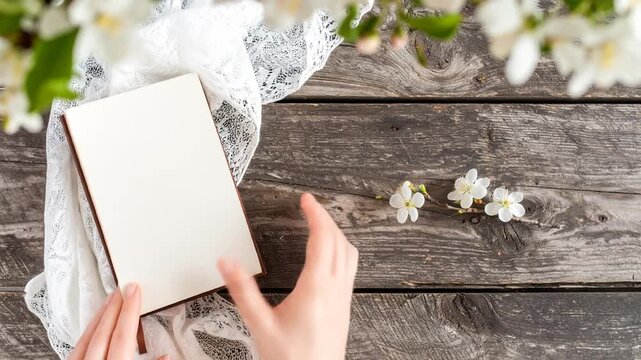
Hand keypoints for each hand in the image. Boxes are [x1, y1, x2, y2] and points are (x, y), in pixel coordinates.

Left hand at [70, 284, 165, 359]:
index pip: (122, 337)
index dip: (130, 311)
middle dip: (114, 308)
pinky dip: (88, 332)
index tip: (134, 290)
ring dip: (100, 316)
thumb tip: (166, 356)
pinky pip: (77, 347)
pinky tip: (95, 325)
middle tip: (124, 288)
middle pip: (103, 334)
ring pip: (86, 338)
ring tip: (110, 299)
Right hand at [218, 193, 358, 359]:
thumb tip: (227, 263)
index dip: (315, 214)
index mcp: (316, 288)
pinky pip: (350, 268)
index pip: (322, 239)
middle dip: (325, 218)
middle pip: (339, 241)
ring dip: (336, 233)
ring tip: (320, 224)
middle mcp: (335, 289)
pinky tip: (330, 255)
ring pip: (349, 253)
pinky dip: (342, 250)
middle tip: (310, 206)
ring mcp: (343, 297)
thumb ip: (243, 292)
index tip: (306, 199)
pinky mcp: (344, 306)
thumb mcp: (260, 325)